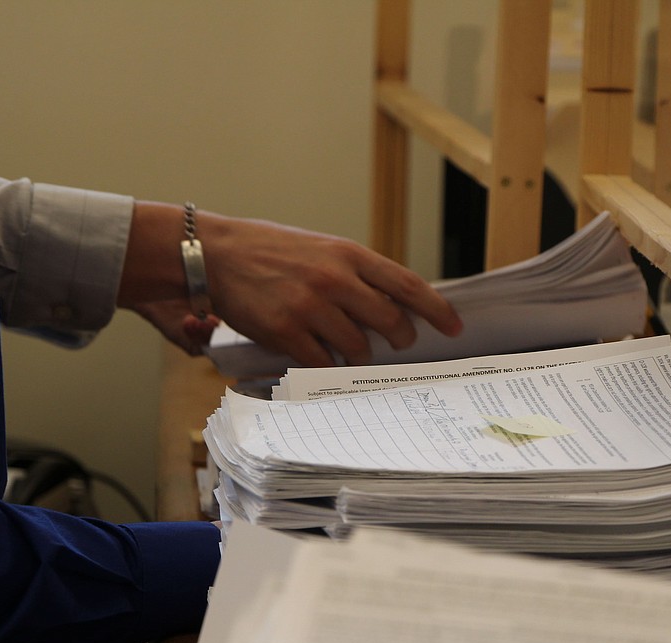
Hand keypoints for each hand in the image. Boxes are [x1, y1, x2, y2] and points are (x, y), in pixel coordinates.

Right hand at [117, 203, 461, 366]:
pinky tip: (319, 357)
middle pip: (390, 322)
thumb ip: (355, 273)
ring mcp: (310, 307)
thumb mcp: (320, 249)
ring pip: (358, 348)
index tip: (454, 328)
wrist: (216, 254)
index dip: (437, 310)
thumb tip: (392, 304)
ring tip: (347, 348)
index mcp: (348, 254)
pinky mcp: (286, 332)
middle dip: (401, 339)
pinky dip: (326, 365)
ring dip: (359, 356)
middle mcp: (335, 279)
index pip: (407, 285)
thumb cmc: (269, 251)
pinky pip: (322, 363)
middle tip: (399, 344)